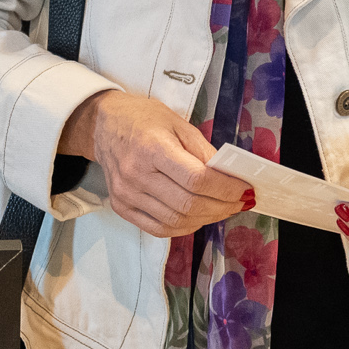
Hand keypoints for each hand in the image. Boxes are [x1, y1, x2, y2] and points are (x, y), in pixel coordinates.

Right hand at [61, 89, 250, 238]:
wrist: (104, 125)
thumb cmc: (143, 119)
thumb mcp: (179, 124)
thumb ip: (204, 152)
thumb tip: (230, 177)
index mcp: (152, 147)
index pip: (197, 179)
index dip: (226, 188)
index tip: (244, 189)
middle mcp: (136, 174)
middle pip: (188, 204)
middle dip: (222, 207)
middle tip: (239, 202)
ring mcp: (126, 194)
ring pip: (176, 221)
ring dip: (206, 219)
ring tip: (222, 209)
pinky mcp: (122, 207)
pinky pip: (159, 228)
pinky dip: (184, 227)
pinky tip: (198, 217)